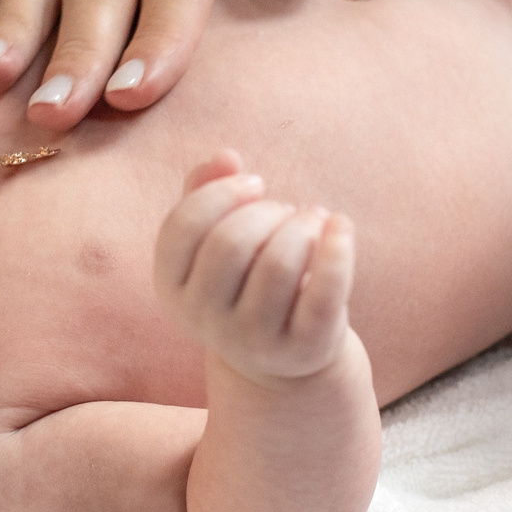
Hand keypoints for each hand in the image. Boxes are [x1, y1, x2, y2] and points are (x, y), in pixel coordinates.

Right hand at [155, 153, 357, 385]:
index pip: (183, 226)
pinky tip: (340, 226)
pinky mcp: (302, 348)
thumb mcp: (215, 239)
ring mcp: (252, 341)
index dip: (222, 192)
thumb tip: (227, 157)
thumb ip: (207, 190)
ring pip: (278, 263)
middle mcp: (204, 320)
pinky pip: (323, 293)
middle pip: (231, 242)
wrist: (283, 354)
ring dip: (303, 225)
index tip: (257, 183)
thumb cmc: (246, 279)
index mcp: (171, 287)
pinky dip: (338, 249)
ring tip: (311, 223)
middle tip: (286, 212)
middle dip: (267, 210)